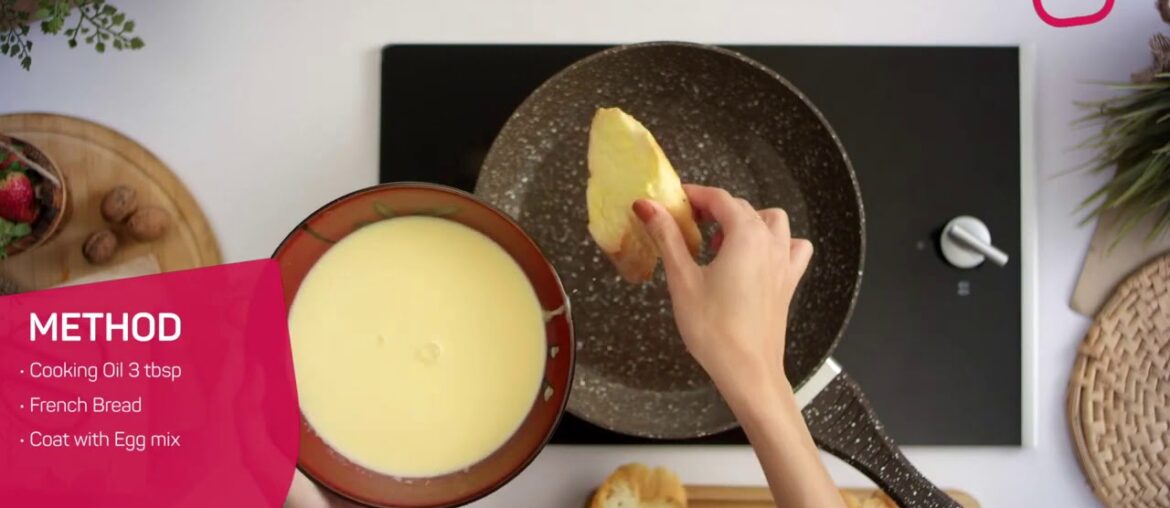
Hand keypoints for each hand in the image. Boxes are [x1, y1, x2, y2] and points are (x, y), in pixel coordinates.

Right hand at [632, 184, 812, 398]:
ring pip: (772, 221)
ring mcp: (785, 262)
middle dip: (714, 208)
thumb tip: (647, 205)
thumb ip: (667, 237)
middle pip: (742, 208)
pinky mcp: (789, 282)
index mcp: (746, 235)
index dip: (694, 194)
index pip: (719, 198)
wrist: (747, 371)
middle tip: (686, 222)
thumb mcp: (682, 279)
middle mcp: (770, 242)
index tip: (673, 199)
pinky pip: (792, 248)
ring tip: (721, 240)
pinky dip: (777, 242)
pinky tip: (756, 257)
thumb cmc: (713, 328)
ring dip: (747, 221)